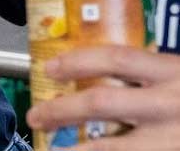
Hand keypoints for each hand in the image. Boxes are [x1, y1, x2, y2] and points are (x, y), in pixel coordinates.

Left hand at [27, 46, 179, 148]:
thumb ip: (153, 75)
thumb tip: (105, 71)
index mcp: (172, 72)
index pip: (117, 59)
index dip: (78, 62)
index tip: (49, 68)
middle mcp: (170, 103)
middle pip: (102, 102)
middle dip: (61, 109)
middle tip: (35, 115)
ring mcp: (172, 138)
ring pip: (113, 146)